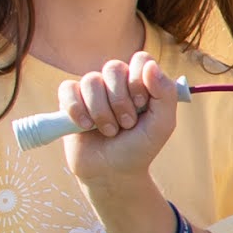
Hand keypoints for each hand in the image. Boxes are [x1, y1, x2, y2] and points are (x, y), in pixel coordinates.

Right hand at [54, 53, 180, 188]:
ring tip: (109, 131)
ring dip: (101, 111)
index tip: (142, 105)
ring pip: (91, 80)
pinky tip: (85, 126)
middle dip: (121, 101)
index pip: (140, 59)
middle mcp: (116, 83)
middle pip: (114, 68)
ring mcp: (93, 91)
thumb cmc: (139, 148)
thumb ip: (165, 94)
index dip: (140, 80)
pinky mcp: (70, 101)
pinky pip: (68, 89)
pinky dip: (77, 109)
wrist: (112, 173)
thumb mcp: (162, 125)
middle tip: (127, 124)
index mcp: (141, 83)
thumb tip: (150, 65)